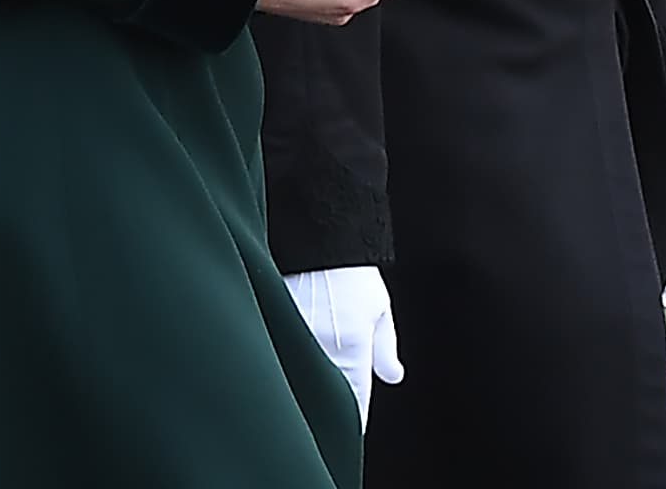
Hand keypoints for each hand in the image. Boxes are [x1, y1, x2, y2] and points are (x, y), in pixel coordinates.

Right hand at [284, 266, 403, 429]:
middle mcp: (323, 349)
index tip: (349, 433)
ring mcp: (295, 337)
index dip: (352, 420)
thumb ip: (385, 346)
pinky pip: (281, 355)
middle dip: (326, 409)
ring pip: (300, 379)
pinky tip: (281, 366)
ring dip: (303, 388)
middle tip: (326, 418)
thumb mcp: (379, 306)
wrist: (317, 232)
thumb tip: (393, 376)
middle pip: (324, 397)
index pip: (354, 404)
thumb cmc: (351, 268)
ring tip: (303, 393)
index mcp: (353, 349)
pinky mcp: (272, 323)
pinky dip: (284, 363)